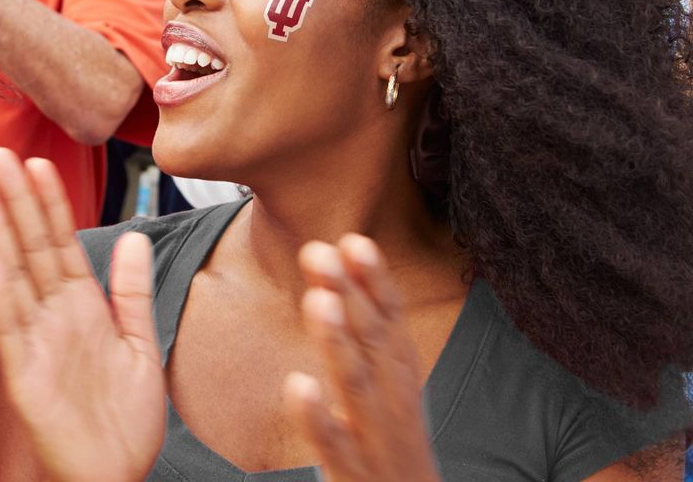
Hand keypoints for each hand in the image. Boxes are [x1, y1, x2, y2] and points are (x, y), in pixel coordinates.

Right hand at [0, 148, 165, 481]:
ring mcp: (37, 342)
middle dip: (16, 200)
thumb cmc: (125, 417)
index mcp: (83, 305)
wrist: (119, 475)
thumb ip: (133, 290)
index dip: (51, 203)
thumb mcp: (139, 343)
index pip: (62, 241)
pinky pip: (10, 325)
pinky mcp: (26, 375)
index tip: (39, 163)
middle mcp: (55, 315)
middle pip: (32, 246)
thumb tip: (134, 235)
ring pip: (15, 274)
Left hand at [285, 236, 441, 481]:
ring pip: (357, 383)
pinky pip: (334, 444)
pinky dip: (319, 416)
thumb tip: (339, 277)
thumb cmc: (393, 436)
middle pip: (372, 339)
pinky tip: (298, 386)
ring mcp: (375, 435)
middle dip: (348, 293)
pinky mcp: (353, 472)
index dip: (375, 279)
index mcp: (401, 370)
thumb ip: (368, 334)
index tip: (354, 241)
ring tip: (318, 302)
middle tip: (320, 252)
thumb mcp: (390, 380)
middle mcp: (394, 396)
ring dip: (338, 341)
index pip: (391, 316)